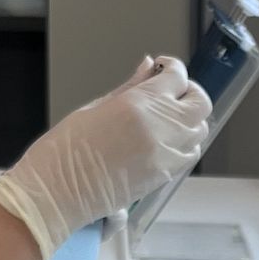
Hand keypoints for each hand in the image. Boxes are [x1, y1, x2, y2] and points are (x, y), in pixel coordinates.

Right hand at [0, 56, 210, 259]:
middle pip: (200, 103)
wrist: (58, 192)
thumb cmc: (65, 150)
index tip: (163, 69)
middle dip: (190, 92)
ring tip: (167, 118)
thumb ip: (130, 87)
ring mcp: (166, 154)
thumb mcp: (96, 106)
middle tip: (172, 92)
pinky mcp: (165, 176)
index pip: (178, 77)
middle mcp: (160, 129)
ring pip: (200, 130)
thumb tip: (148, 67)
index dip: (173, 69)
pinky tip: (164, 141)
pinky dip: (185, 143)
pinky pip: (189, 154)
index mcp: (140, 104)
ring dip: (189, 119)